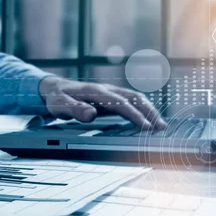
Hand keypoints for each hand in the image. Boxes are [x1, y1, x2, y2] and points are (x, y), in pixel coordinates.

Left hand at [39, 77, 165, 129]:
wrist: (54, 88)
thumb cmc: (57, 98)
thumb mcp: (60, 105)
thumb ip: (74, 110)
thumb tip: (91, 115)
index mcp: (95, 91)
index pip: (120, 103)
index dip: (134, 115)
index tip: (146, 126)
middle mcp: (106, 89)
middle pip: (134, 98)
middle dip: (150, 112)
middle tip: (162, 127)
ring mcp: (110, 92)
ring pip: (136, 98)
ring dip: (149, 110)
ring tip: (161, 125)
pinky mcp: (111, 97)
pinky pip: (131, 102)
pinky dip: (143, 109)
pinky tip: (149, 120)